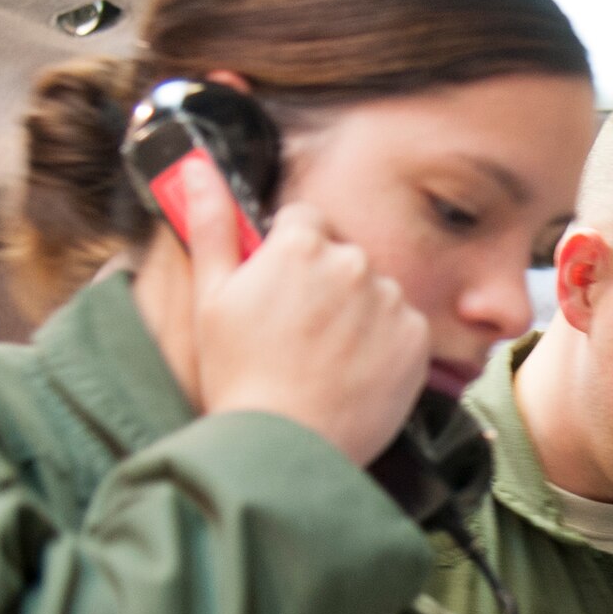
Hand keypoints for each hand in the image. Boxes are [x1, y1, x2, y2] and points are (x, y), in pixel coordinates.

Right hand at [180, 155, 427, 465]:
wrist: (284, 447)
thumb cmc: (239, 375)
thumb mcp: (210, 296)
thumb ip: (211, 225)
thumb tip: (195, 166)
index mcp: (301, 244)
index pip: (305, 223)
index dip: (289, 255)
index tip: (280, 292)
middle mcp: (353, 262)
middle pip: (343, 258)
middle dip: (326, 285)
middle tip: (299, 335)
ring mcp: (391, 300)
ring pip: (375, 293)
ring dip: (358, 315)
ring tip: (326, 360)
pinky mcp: (417, 339)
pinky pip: (403, 328)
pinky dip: (385, 346)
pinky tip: (354, 373)